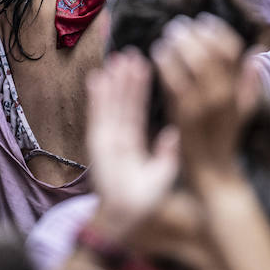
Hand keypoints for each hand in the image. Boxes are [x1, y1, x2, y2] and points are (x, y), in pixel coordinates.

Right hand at [86, 50, 179, 242]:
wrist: (127, 214)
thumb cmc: (144, 199)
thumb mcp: (163, 173)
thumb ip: (167, 152)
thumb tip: (173, 132)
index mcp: (134, 143)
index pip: (138, 110)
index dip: (139, 90)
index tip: (143, 68)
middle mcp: (118, 136)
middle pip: (123, 102)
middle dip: (126, 79)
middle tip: (130, 54)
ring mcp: (106, 137)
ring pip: (111, 104)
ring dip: (112, 82)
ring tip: (116, 60)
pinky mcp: (97, 141)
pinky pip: (98, 115)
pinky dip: (96, 97)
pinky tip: (97, 79)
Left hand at [152, 15, 258, 182]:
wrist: (213, 173)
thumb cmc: (223, 139)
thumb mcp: (242, 110)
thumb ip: (248, 83)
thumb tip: (256, 53)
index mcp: (238, 91)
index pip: (233, 51)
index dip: (218, 31)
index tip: (203, 21)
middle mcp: (225, 95)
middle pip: (211, 52)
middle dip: (194, 34)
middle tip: (178, 25)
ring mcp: (206, 104)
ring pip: (194, 62)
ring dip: (179, 44)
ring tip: (167, 35)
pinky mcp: (185, 113)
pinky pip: (175, 80)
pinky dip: (166, 62)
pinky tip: (156, 53)